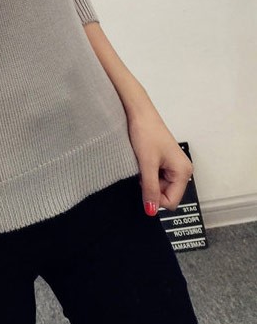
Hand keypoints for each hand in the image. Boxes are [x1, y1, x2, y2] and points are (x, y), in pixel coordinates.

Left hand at [125, 101, 193, 215]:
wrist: (139, 112)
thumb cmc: (146, 132)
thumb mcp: (146, 164)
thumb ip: (150, 189)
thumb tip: (151, 211)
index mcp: (184, 172)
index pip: (172, 202)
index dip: (155, 198)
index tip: (144, 184)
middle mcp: (182, 170)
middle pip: (166, 194)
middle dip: (151, 187)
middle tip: (142, 170)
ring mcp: (173, 165)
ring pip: (160, 186)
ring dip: (148, 179)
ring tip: (143, 163)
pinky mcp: (164, 161)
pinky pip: (156, 176)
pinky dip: (147, 172)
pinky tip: (142, 161)